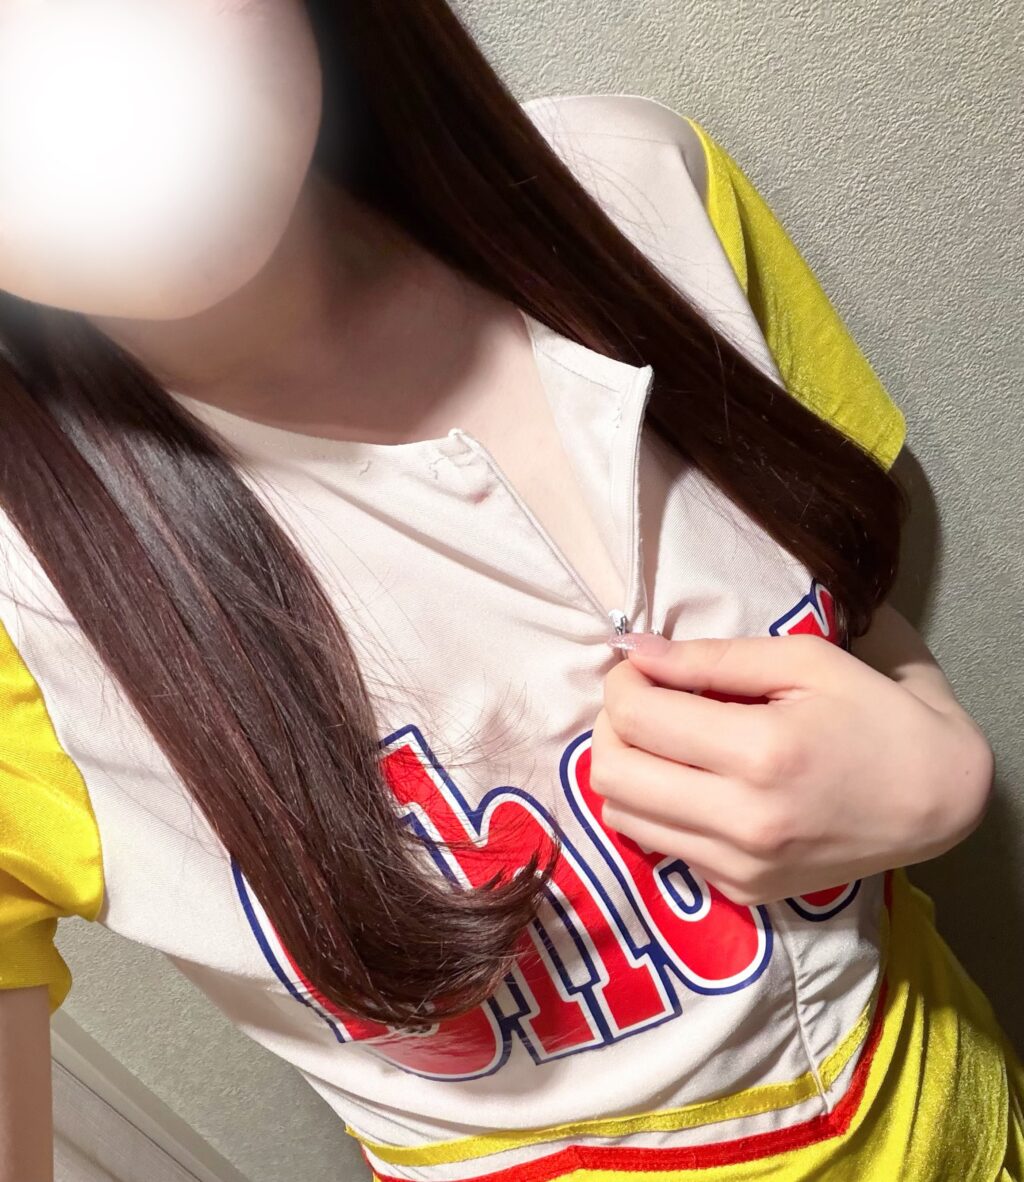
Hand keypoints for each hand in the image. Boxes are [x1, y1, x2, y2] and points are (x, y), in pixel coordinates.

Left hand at [591, 631, 993, 905]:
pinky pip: (663, 845)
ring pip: (623, 816)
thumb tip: (634, 649)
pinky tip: (694, 780)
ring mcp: (740, 868)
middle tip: (644, 700)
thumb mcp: (805, 661)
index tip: (641, 666)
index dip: (622, 680)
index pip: (636, 716)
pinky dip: (659, 807)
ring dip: (626, 767)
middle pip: (611, 773)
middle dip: (611, 724)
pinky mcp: (743, 892)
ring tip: (664, 738)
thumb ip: (712, 657)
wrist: (938, 800)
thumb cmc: (875, 714)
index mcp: (761, 753)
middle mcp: (743, 821)